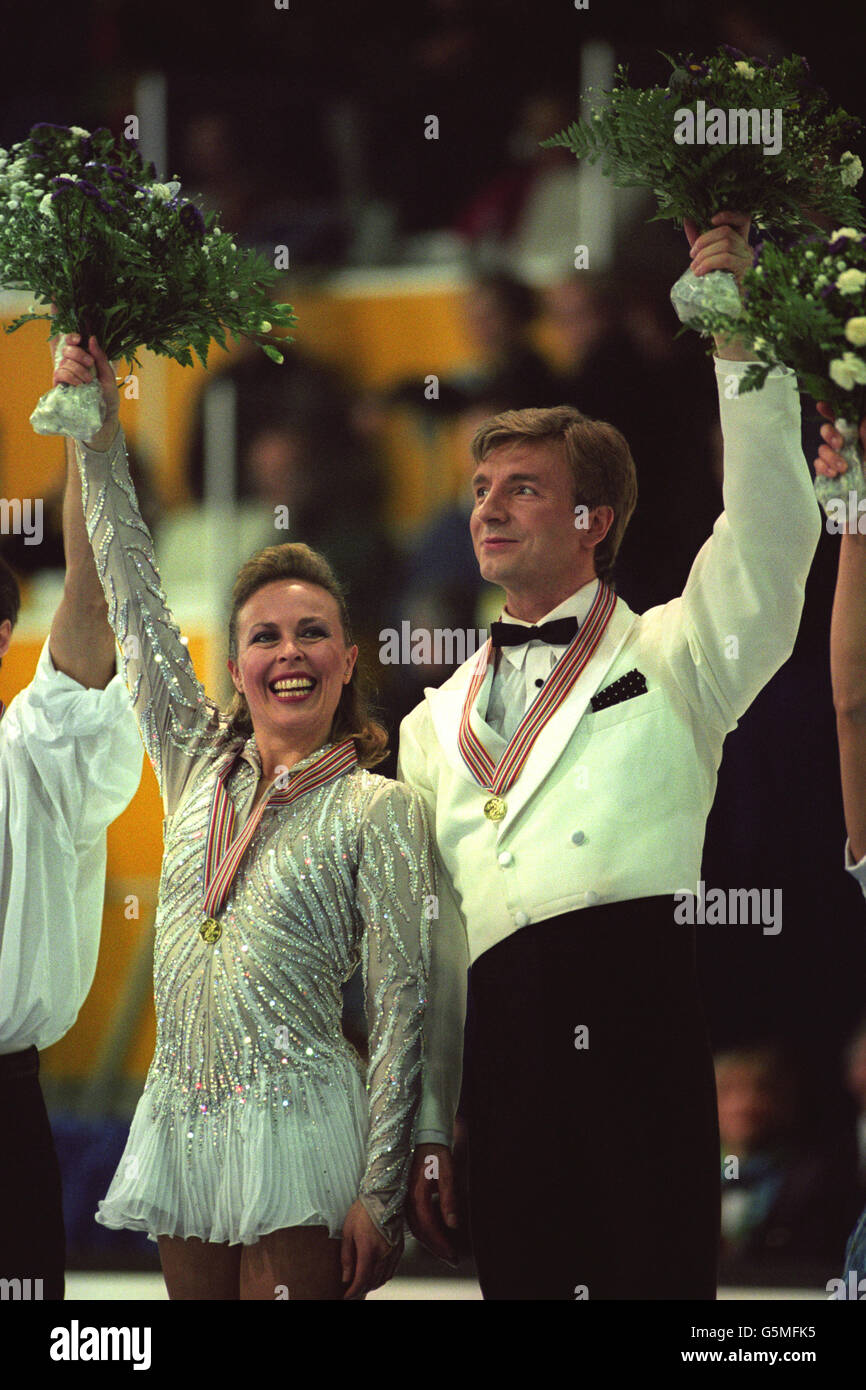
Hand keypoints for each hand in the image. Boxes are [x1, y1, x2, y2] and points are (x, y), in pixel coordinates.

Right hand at [52, 333, 119, 450]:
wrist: (104, 418)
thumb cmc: (107, 398)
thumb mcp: (108, 376)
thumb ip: (100, 358)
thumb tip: (92, 338)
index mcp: (84, 360)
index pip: (72, 342)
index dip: (72, 337)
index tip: (79, 339)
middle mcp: (73, 366)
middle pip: (67, 349)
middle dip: (78, 354)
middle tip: (90, 364)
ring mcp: (65, 376)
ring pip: (64, 362)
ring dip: (78, 369)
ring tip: (88, 381)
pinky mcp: (59, 387)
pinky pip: (59, 373)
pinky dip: (70, 376)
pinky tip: (79, 384)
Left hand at [340, 1200, 402, 1298]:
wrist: (382, 1196)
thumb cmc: (362, 1211)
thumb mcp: (348, 1232)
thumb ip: (347, 1257)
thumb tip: (346, 1277)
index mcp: (369, 1250)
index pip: (361, 1279)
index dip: (353, 1291)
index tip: (346, 1296)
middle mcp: (383, 1254)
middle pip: (373, 1282)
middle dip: (362, 1288)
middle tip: (352, 1290)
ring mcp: (393, 1252)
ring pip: (383, 1278)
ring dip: (372, 1284)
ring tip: (363, 1283)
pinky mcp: (399, 1248)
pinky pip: (392, 1270)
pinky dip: (383, 1277)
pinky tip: (376, 1275)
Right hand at [406, 1142, 458, 1263]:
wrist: (423, 1137)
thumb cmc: (435, 1153)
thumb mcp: (447, 1174)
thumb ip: (449, 1200)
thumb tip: (453, 1224)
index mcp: (416, 1195)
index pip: (428, 1227)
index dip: (440, 1244)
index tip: (453, 1255)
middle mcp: (407, 1200)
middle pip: (420, 1232)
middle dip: (437, 1248)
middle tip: (452, 1259)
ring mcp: (404, 1199)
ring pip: (416, 1228)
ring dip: (430, 1241)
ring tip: (445, 1250)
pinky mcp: (405, 1198)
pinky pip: (414, 1220)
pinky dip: (425, 1231)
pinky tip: (434, 1235)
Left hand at [684, 210, 752, 288]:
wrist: (724, 308)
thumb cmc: (715, 282)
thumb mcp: (706, 256)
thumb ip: (699, 239)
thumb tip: (687, 219)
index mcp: (740, 242)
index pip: (743, 219)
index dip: (729, 215)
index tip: (711, 220)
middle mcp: (747, 248)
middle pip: (726, 232)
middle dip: (704, 241)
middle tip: (692, 255)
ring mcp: (748, 259)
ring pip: (725, 245)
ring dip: (704, 255)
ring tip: (694, 268)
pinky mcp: (744, 271)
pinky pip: (726, 259)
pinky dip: (708, 263)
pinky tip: (699, 272)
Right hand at [815, 401, 865, 477]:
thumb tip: (861, 421)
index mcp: (857, 434)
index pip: (842, 417)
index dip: (830, 409)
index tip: (821, 405)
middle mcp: (845, 444)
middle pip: (826, 430)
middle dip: (829, 435)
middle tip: (839, 444)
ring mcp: (835, 458)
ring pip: (822, 449)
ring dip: (830, 457)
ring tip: (843, 468)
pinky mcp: (828, 471)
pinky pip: (818, 465)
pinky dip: (823, 468)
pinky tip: (833, 473)